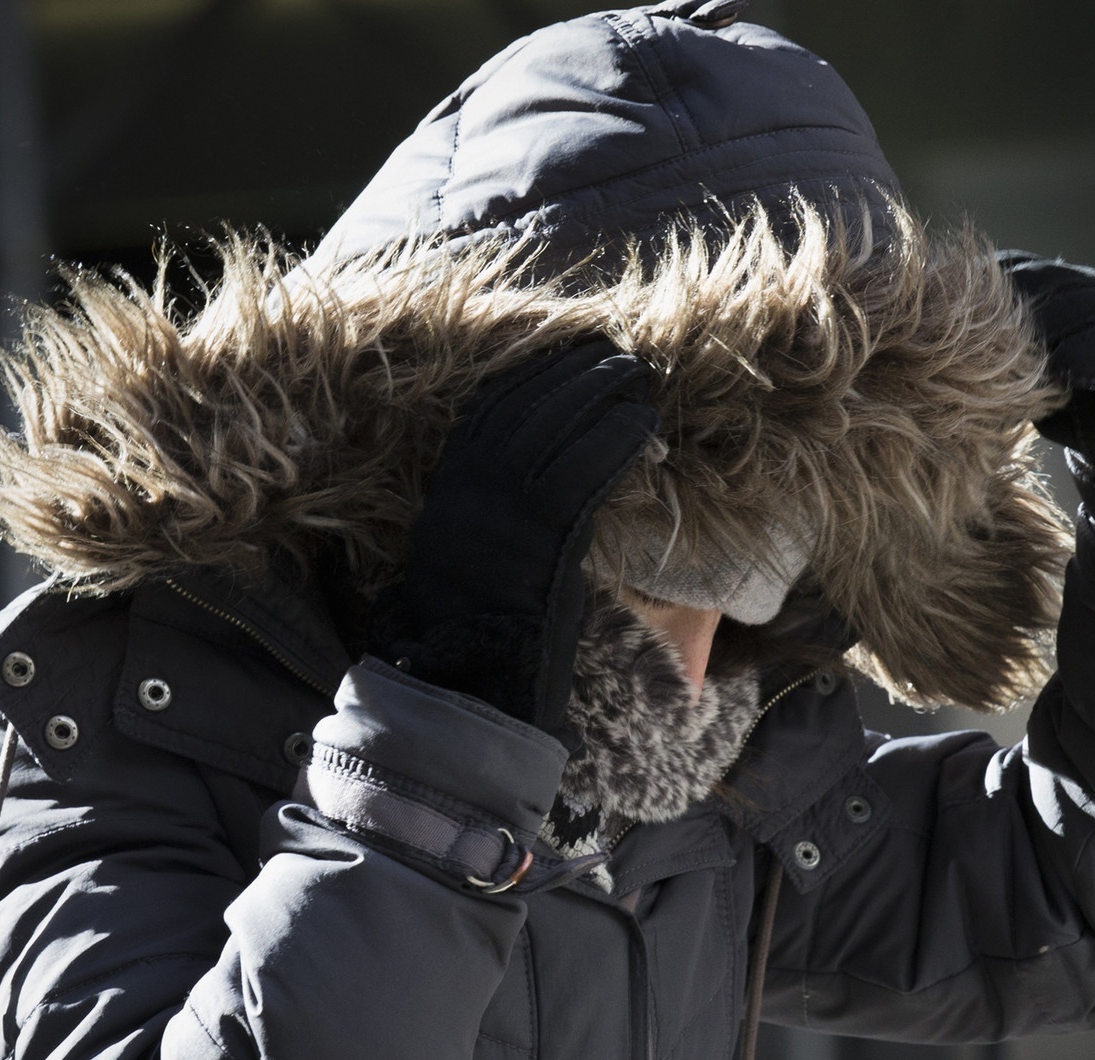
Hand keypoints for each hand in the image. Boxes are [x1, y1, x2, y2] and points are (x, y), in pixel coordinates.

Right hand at [370, 339, 657, 735]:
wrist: (467, 673)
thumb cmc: (477, 621)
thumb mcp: (471, 548)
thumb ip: (492, 506)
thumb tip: (534, 477)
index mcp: (450, 483)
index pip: (492, 406)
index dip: (534, 373)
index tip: (567, 351)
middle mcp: (471, 484)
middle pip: (529, 403)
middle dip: (575, 371)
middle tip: (615, 352)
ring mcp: (504, 504)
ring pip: (560, 425)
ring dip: (603, 392)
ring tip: (638, 376)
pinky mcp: (544, 528)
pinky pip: (588, 466)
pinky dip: (618, 437)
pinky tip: (644, 422)